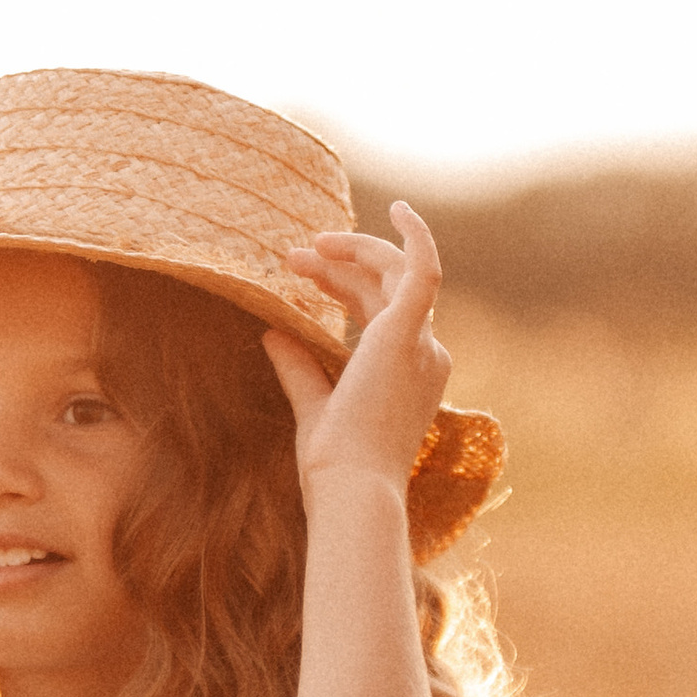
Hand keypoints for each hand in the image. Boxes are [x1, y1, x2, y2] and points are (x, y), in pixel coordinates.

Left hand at [262, 200, 455, 512]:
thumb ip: (298, 367)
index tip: (300, 274)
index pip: (380, 310)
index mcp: (409, 374)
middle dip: (339, 266)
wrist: (352, 489)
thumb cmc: (336, 466)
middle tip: (292, 256)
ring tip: (305, 248)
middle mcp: (425, 355)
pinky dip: (415, 235)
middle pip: (385, 288)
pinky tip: (398, 207)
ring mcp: (421, 343)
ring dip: (352, 252)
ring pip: (396, 272)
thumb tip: (271, 331)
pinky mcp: (407, 332)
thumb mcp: (313, 405)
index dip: (341, 285)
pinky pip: (423, 268)